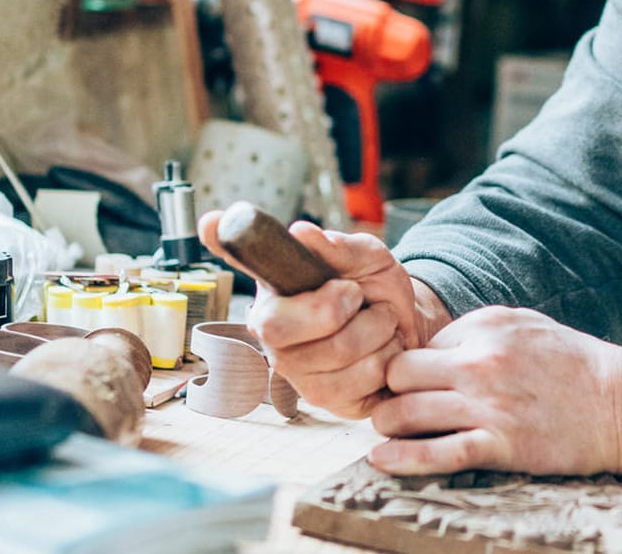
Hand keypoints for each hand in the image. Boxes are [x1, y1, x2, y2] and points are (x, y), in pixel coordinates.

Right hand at [196, 212, 448, 417]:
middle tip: (356, 295)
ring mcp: (296, 373)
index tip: (213, 222)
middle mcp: (272, 335)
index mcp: (274, 292)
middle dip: (338, 305)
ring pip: (337, 352)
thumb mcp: (368, 257)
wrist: (409, 323)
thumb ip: (340, 246)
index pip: (240, 265)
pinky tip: (381, 351)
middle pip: (282, 327)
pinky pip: (361, 379)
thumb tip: (302, 232)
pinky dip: (387, 357)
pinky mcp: (325, 400)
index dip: (223, 243)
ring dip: (376, 330)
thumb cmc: (375, 287)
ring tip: (376, 323)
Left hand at [368, 306, 621, 477]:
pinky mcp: (501, 444)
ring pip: (405, 413)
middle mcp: (481, 360)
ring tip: (390, 435)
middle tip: (393, 408)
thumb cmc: (575, 366)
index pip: (418, 345)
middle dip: (390, 393)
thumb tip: (432, 350)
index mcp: (486, 325)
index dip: (411, 369)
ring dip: (390, 426)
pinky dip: (401, 460)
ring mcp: (489, 403)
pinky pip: (434, 453)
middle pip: (399, 374)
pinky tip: (382, 461)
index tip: (412, 387)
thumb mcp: (526, 326)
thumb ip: (478, 332)